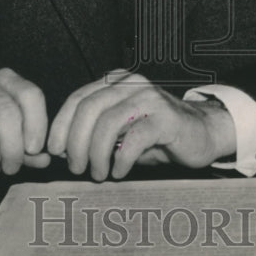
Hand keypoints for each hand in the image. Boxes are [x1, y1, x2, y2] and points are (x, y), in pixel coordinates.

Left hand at [48, 70, 235, 180]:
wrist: (202, 133)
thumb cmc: (156, 134)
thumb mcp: (121, 129)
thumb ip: (94, 131)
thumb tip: (61, 150)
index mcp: (116, 81)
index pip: (78, 98)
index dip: (61, 125)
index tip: (54, 151)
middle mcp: (132, 83)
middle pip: (89, 108)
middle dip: (76, 142)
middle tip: (75, 167)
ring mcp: (150, 98)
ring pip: (109, 122)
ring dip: (96, 153)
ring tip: (97, 174)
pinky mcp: (167, 118)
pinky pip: (135, 138)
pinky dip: (121, 159)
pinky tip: (119, 172)